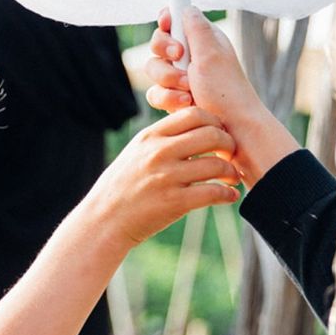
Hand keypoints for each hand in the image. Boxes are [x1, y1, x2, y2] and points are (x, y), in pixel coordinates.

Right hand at [87, 104, 240, 251]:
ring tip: (232, 178)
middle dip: (229, 144)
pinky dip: (227, 195)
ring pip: (216, 164)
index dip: (214, 122)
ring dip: (231, 171)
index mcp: (150, 137)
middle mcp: (158, 153)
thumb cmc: (122, 187)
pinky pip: (213, 193)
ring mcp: (166, 177)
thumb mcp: (136, 152)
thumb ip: (161, 138)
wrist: (103, 221)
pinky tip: (229, 197)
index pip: (194, 113)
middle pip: (211, 134)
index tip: (219, 135)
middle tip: (231, 155)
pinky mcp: (173, 203)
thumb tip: (195, 127)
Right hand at [145, 8, 297, 188]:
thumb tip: (185, 6)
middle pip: (158, 45)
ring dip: (168, 81)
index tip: (168, 26)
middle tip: (180, 60)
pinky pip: (156, 93)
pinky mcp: (175, 99)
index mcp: (203, 39)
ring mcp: (182, 78)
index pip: (175, 20)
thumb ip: (195, 27)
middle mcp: (191, 56)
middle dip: (165, 56)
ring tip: (188, 92)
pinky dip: (168, 99)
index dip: (166, 22)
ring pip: (154, 70)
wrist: (232, 130)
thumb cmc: (226, 91)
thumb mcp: (211, 53)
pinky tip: (185, 105)